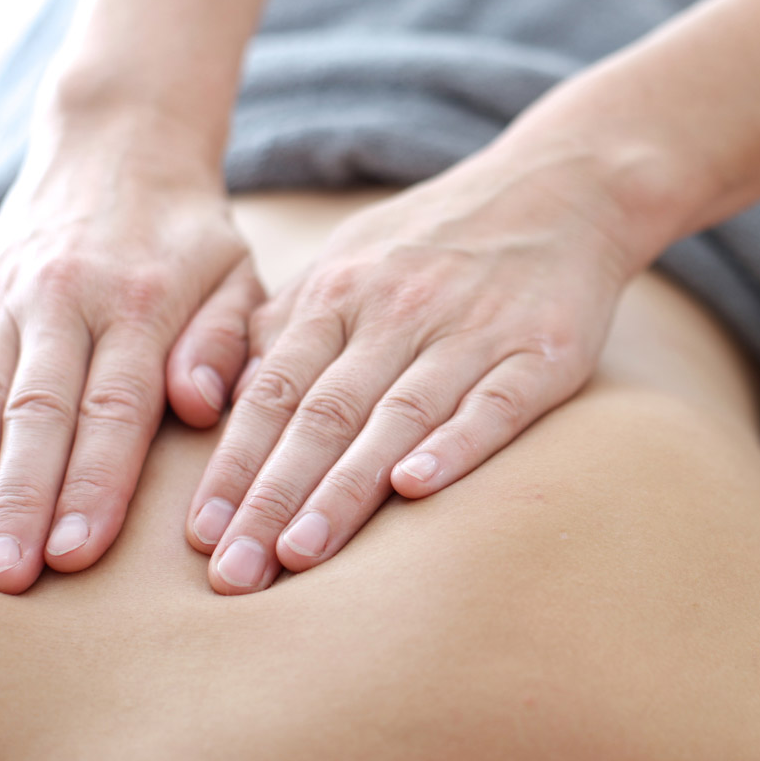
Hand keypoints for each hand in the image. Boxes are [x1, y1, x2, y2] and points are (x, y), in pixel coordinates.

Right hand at [0, 132, 263, 592]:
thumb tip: (198, 408)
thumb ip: (225, 342)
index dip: (94, 485)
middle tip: (9, 576)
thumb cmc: (191, 234)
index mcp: (143, 303)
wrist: (118, 144)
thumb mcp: (238, 276)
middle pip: (40, 413)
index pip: (115, 410)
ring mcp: (10, 296)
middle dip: (22, 501)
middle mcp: (67, 299)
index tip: (77, 553)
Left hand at [185, 154, 634, 592]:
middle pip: (323, 414)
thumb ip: (283, 327)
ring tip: (300, 554)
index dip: (234, 465)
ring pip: (397, 416)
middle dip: (272, 497)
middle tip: (234, 572)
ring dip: (344, 488)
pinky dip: (455, 445)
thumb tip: (217, 401)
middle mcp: (398, 311)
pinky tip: (418, 489)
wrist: (559, 188)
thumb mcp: (348, 260)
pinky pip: (494, 404)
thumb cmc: (438, 240)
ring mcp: (471, 331)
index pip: (273, 392)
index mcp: (341, 293)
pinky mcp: (540, 352)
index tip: (200, 536)